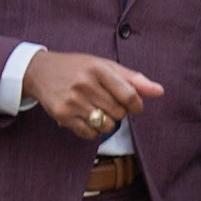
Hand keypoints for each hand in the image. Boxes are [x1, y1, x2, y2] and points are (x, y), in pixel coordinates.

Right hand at [22, 51, 163, 140]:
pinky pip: (90, 134)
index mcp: (98, 68)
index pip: (129, 94)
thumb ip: (133, 78)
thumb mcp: (104, 65)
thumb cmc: (78, 68)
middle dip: (120, 112)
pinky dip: (94, 131)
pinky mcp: (63, 115)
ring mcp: (73, 101)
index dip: (137, 105)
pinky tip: (87, 118)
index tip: (135, 106)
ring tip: (98, 110)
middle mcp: (85, 84)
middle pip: (119, 112)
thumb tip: (160, 91)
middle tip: (109, 103)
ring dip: (108, 123)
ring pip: (106, 125)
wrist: (40, 71)